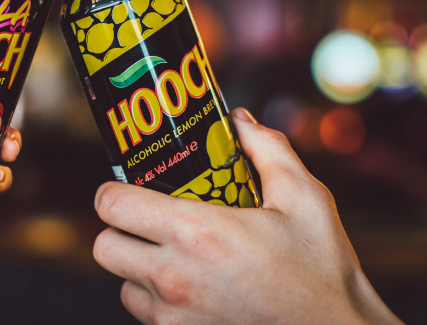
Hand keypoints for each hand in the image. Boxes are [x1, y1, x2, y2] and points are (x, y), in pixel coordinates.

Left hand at [92, 108, 400, 324]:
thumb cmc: (322, 271)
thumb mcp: (305, 198)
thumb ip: (267, 149)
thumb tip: (238, 121)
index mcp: (197, 232)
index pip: (111, 205)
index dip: (114, 192)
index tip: (131, 189)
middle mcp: (174, 277)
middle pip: (104, 247)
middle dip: (121, 231)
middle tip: (149, 223)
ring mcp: (174, 317)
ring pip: (123, 285)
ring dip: (140, 269)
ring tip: (176, 259)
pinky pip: (148, 317)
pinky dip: (160, 303)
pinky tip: (195, 290)